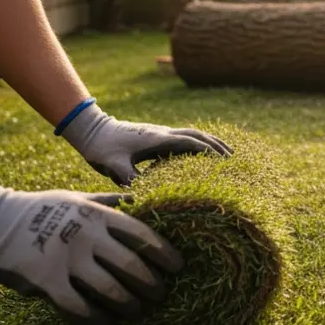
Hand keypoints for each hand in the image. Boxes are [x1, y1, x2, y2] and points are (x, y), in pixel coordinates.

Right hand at [0, 173, 183, 324]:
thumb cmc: (40, 209)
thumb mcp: (78, 197)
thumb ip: (108, 201)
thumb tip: (138, 199)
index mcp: (98, 215)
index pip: (143, 236)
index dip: (165, 253)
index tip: (179, 267)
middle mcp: (87, 236)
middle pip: (133, 266)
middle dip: (153, 285)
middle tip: (161, 294)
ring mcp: (67, 259)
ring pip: (111, 290)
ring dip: (129, 305)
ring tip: (137, 310)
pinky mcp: (46, 281)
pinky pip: (78, 307)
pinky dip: (96, 319)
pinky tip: (106, 324)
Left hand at [56, 99, 231, 186]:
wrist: (91, 130)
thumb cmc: (101, 148)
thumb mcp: (113, 166)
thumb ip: (129, 178)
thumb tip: (145, 193)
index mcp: (157, 139)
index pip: (189, 143)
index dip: (208, 151)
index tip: (225, 161)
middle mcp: (163, 133)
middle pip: (197, 135)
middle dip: (217, 145)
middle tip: (234, 158)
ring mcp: (160, 133)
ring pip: (193, 134)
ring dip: (211, 142)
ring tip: (227, 153)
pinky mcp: (156, 137)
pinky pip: (183, 138)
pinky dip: (198, 144)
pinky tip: (202, 153)